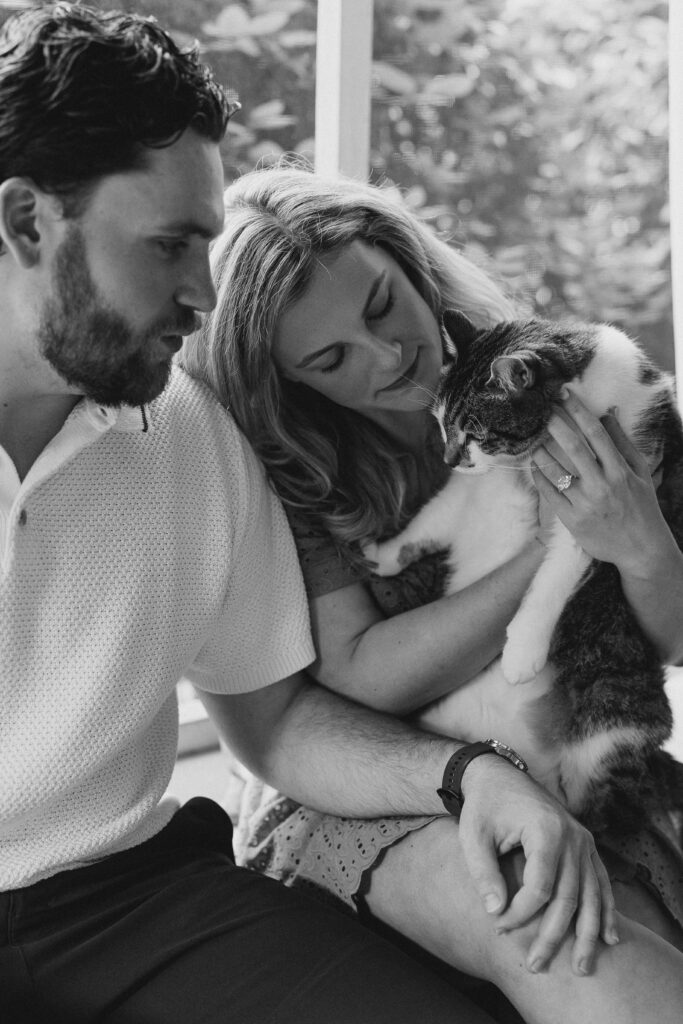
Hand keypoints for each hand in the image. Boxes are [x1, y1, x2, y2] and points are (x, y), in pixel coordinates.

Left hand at [457, 755, 617, 974]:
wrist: (499, 775)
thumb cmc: (484, 806)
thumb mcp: (473, 835)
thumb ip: (484, 873)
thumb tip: (496, 912)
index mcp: (545, 829)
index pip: (539, 887)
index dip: (520, 914)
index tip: (499, 926)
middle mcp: (572, 836)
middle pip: (568, 897)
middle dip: (552, 936)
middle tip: (535, 966)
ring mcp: (583, 841)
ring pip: (591, 896)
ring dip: (586, 935)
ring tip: (581, 968)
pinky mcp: (586, 845)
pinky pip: (601, 883)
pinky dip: (606, 911)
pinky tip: (609, 938)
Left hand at [530, 391, 670, 574]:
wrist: (641, 549)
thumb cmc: (641, 506)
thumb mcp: (640, 472)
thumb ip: (622, 442)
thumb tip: (608, 413)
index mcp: (620, 471)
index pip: (597, 434)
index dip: (579, 412)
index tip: (565, 396)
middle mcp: (602, 486)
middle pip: (574, 448)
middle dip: (556, 425)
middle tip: (542, 410)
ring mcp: (585, 504)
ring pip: (557, 471)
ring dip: (541, 450)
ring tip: (532, 437)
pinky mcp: (572, 520)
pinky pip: (549, 494)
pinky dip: (539, 476)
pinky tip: (533, 464)